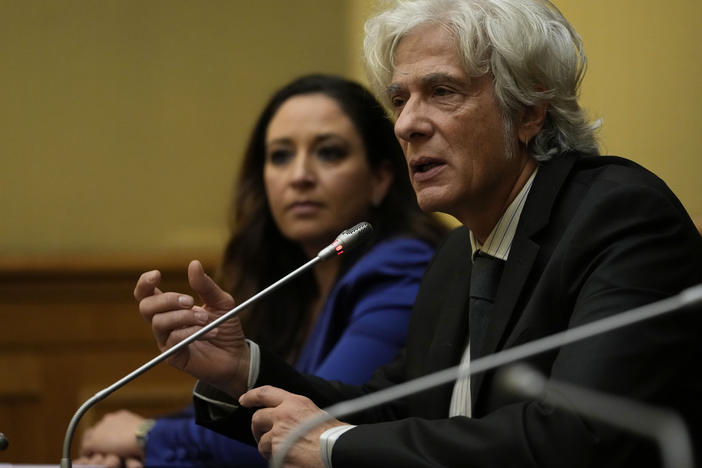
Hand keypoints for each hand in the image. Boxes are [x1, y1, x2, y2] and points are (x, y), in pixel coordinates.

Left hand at [76, 410, 143, 466]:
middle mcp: (109, 419)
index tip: (112, 442)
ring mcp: (99, 429)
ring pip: (90, 438)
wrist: (144, 436)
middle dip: (99, 438)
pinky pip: (85, 449)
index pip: (109, 423)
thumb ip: (134, 431)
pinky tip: (91, 460)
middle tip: (102, 449)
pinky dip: (87, 454)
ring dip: (93, 446)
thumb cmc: (149, 435)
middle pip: (98, 429)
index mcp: (121, 415)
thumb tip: (135, 439)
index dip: (109, 433)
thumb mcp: (141, 430)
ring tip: (96, 455)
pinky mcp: (93, 442)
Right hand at [135, 260, 249, 395]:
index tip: (157, 274)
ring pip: (159, 322)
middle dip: (168, 299)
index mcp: (170, 307)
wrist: (237, 354)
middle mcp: (164, 323)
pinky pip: (173, 340)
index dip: (145, 283)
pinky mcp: (173, 356)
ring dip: (184, 317)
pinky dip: (192, 332)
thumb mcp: (221, 301)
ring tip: (206, 319)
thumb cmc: (226, 326)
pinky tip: (209, 332)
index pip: (146, 293)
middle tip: (190, 301)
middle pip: (146, 306)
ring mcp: (166, 340)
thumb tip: (194, 263)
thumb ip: (206, 285)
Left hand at [240, 386, 348, 467]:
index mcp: (294, 402)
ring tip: (287, 452)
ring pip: (262, 443)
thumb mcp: (313, 412)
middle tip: (263, 437)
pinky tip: (292, 460)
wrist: (338, 451)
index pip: (265, 393)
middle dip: (257, 429)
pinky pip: (270, 459)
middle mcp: (283, 416)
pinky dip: (278, 461)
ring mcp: (279, 436)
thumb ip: (295, 411)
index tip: (244, 399)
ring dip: (269, 449)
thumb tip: (283, 418)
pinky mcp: (278, 454)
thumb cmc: (333, 434)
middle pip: (257, 418)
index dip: (251, 396)